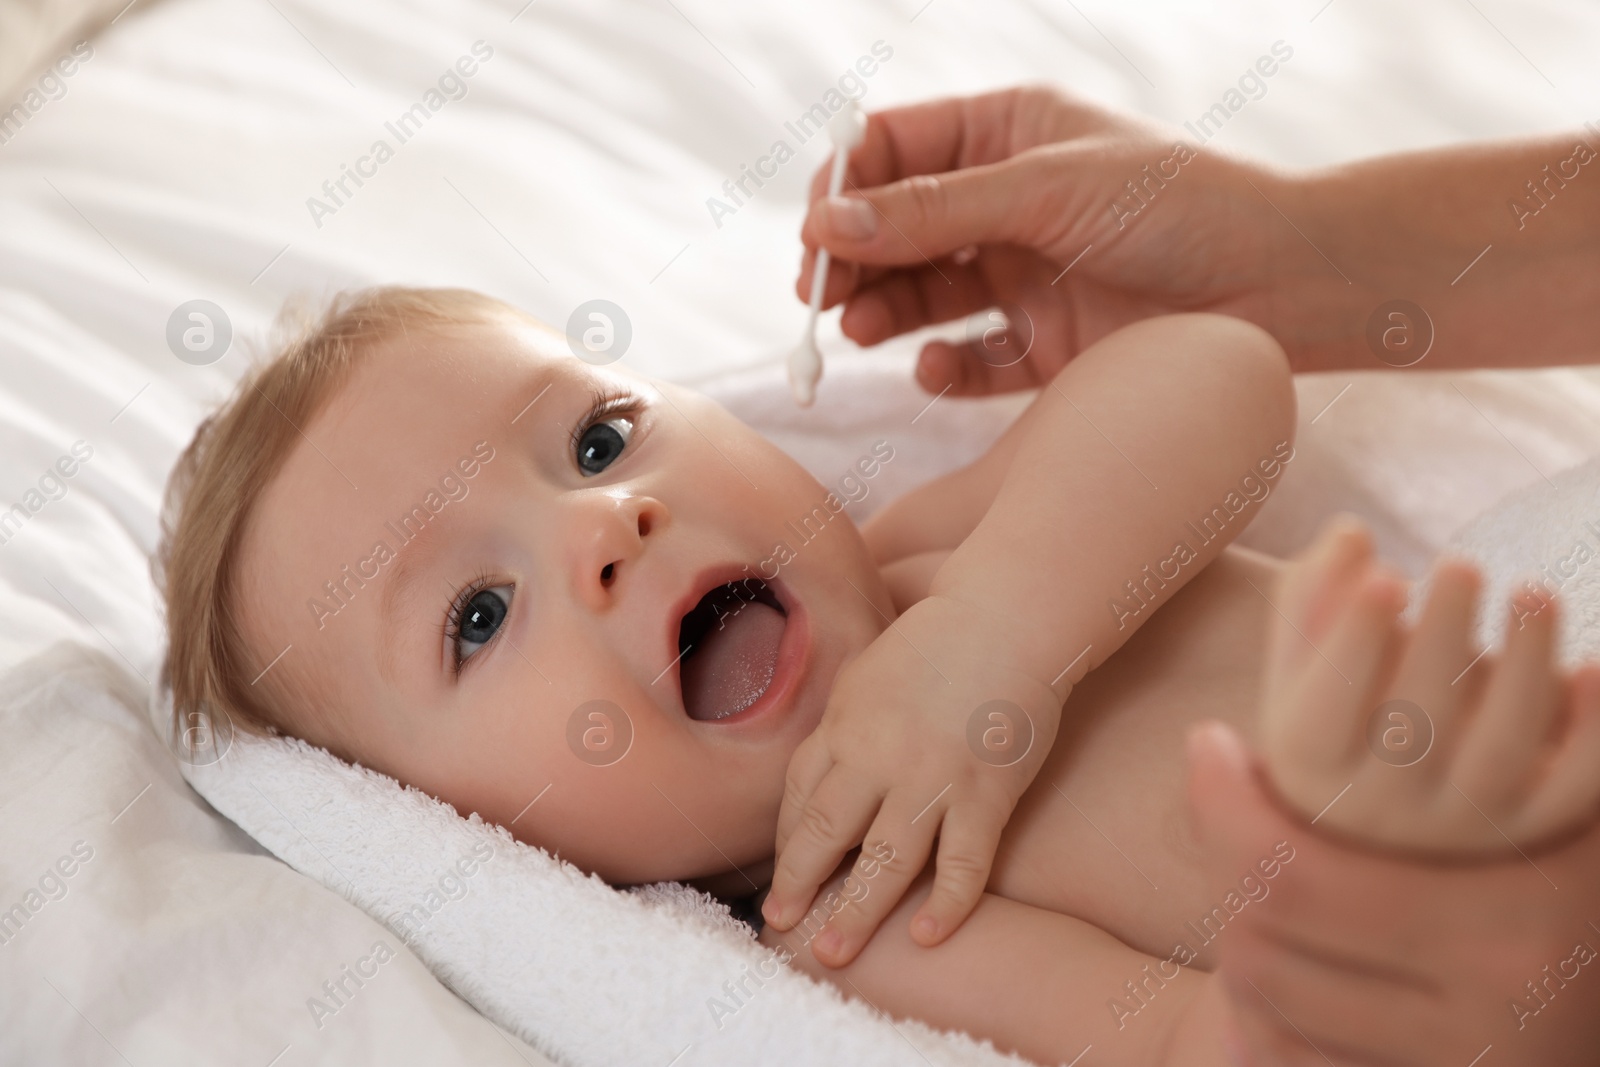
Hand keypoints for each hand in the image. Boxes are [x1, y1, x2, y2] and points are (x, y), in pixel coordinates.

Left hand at [761, 593, 1059, 966]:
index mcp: (844, 726)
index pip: (799, 799)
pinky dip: (947, 903)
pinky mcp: (986, 792)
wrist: (1006, 618)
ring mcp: (933, 777)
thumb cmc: (934, 645)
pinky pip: (964, 862)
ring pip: (885, 860)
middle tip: (779, 929)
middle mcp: (878, 756)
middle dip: (798, 888)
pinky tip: (928, 936)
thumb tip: (816, 775)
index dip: (786, 847)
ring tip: (834, 953)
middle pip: (825, 835)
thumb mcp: (864, 675)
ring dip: (856, 912)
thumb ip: (839, 727)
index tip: (781, 881)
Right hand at [795, 84, 1315, 393]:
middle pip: (894, 229)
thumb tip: (824, 223)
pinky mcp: (1044, 347)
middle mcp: (1005, 205)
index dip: (844, 190)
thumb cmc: (1181, 207)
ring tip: (862, 329)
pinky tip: (936, 369)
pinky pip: (970, 361)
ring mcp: (1022, 277)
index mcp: (1006, 136)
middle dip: (851, 260)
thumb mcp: (1048, 190)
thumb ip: (935, 210)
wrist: (1283, 289)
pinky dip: (943, 369)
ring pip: (922, 295)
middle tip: (819, 296)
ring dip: (883, 312)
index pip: (892, 150)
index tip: (814, 236)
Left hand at [1188, 720, 1599, 1066]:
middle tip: (1222, 796)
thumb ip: (1558, 732)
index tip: (1208, 740)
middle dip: (1222, 864)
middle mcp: (1473, 1026)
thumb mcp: (1587, 803)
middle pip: (1258, 945)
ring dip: (1240, 929)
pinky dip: (1263, 1007)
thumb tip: (1503, 640)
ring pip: (1264, 1009)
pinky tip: (1275, 939)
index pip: (1290, 870)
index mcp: (1509, 932)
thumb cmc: (1597, 873)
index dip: (1221, 803)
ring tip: (1248, 859)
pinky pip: (1290, 1063)